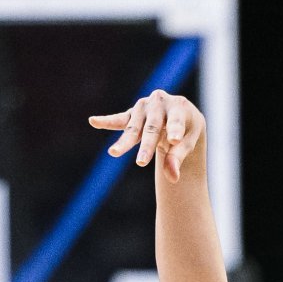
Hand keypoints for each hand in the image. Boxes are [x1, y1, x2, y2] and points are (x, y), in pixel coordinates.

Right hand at [89, 91, 205, 182]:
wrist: (181, 114)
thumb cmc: (187, 130)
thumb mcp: (189, 142)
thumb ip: (179, 158)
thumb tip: (172, 178)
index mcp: (179, 107)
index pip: (176, 121)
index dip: (175, 130)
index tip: (174, 140)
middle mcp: (160, 103)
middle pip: (152, 128)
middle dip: (146, 146)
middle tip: (142, 163)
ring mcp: (144, 107)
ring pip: (134, 127)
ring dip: (125, 141)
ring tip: (114, 153)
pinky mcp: (132, 113)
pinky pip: (119, 119)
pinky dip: (107, 121)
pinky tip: (93, 121)